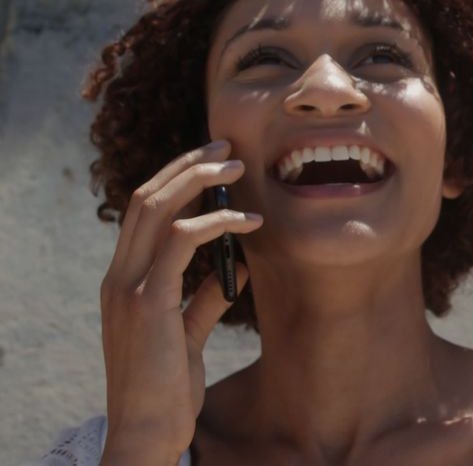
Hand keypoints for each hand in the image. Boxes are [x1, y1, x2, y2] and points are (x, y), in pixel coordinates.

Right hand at [99, 139, 261, 461]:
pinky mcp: (147, 302)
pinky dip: (214, 223)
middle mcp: (119, 275)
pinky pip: (178, 242)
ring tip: (239, 169)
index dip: (177, 177)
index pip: (144, 210)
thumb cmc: (168, 388)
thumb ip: (205, 299)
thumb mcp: (188, 335)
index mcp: (125, 280)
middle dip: (188, 164)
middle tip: (228, 146)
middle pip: (147, 196)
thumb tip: (238, 268)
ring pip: (156, 208)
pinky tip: (248, 223)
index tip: (213, 160)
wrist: (147, 431)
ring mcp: (128, 287)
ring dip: (200, 181)